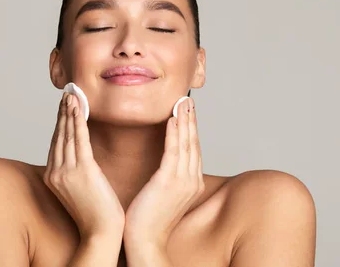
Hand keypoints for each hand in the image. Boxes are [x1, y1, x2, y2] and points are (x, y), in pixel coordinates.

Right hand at [44, 92, 124, 239]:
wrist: (101, 232)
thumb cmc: (95, 213)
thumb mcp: (79, 188)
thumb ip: (75, 171)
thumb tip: (81, 156)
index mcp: (52, 177)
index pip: (56, 142)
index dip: (60, 122)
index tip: (64, 106)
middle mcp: (55, 172)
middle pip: (59, 135)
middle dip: (62, 112)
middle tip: (67, 93)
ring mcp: (66, 172)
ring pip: (67, 134)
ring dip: (69, 112)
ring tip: (72, 95)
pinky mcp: (82, 171)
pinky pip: (79, 140)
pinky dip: (78, 121)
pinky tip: (79, 108)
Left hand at [124, 97, 204, 247]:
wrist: (144, 240)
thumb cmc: (148, 219)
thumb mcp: (163, 194)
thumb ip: (168, 177)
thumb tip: (165, 165)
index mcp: (192, 183)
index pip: (193, 149)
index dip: (191, 128)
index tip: (187, 111)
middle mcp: (192, 180)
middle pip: (194, 143)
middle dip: (191, 119)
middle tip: (188, 99)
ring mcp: (183, 181)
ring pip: (186, 143)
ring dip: (184, 120)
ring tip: (182, 101)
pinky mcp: (169, 181)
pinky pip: (174, 151)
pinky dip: (174, 133)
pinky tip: (172, 118)